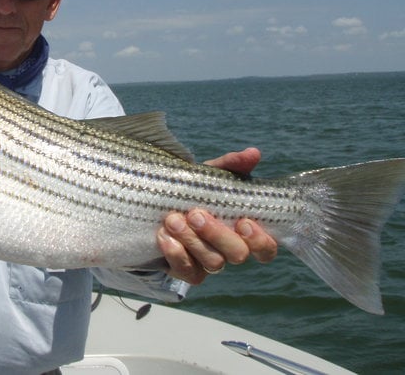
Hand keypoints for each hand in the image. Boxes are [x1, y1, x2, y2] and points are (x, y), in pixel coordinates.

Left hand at [156, 147, 277, 283]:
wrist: (157, 204)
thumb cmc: (194, 191)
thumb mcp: (210, 176)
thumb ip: (232, 165)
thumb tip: (253, 153)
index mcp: (243, 231)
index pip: (266, 248)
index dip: (260, 240)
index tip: (243, 222)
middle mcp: (229, 251)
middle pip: (238, 255)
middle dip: (218, 234)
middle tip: (196, 214)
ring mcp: (208, 263)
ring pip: (213, 263)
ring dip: (192, 241)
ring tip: (173, 219)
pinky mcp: (185, 270)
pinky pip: (186, 271)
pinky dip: (175, 254)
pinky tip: (163, 236)